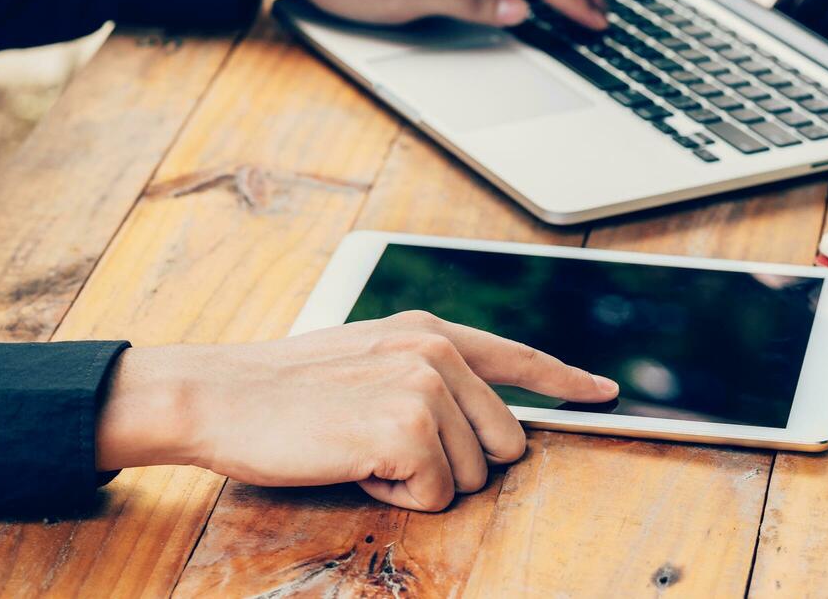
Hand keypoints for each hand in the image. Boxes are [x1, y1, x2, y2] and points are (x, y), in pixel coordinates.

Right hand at [95, 311, 617, 510]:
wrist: (221, 396)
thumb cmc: (285, 392)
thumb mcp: (367, 361)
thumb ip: (428, 374)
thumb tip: (481, 420)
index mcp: (429, 331)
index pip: (517, 357)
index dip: (566, 380)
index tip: (605, 393)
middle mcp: (437, 350)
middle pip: (503, 443)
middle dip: (455, 465)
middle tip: (384, 448)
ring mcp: (425, 385)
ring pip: (470, 476)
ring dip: (417, 481)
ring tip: (359, 449)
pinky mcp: (408, 426)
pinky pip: (436, 495)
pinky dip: (396, 497)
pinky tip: (354, 465)